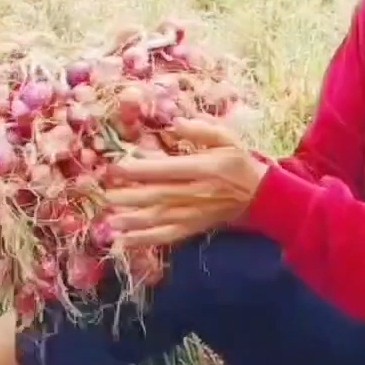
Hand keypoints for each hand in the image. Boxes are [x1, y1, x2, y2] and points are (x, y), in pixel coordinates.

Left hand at [104, 117, 269, 247]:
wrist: (260, 194)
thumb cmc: (238, 162)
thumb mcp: (227, 138)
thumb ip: (202, 130)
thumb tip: (175, 123)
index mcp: (204, 169)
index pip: (166, 170)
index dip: (140, 170)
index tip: (116, 168)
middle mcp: (197, 193)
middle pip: (159, 197)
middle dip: (130, 197)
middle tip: (104, 195)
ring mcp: (195, 213)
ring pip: (160, 219)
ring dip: (134, 221)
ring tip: (110, 220)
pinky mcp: (194, 227)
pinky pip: (168, 236)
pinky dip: (146, 240)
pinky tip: (125, 241)